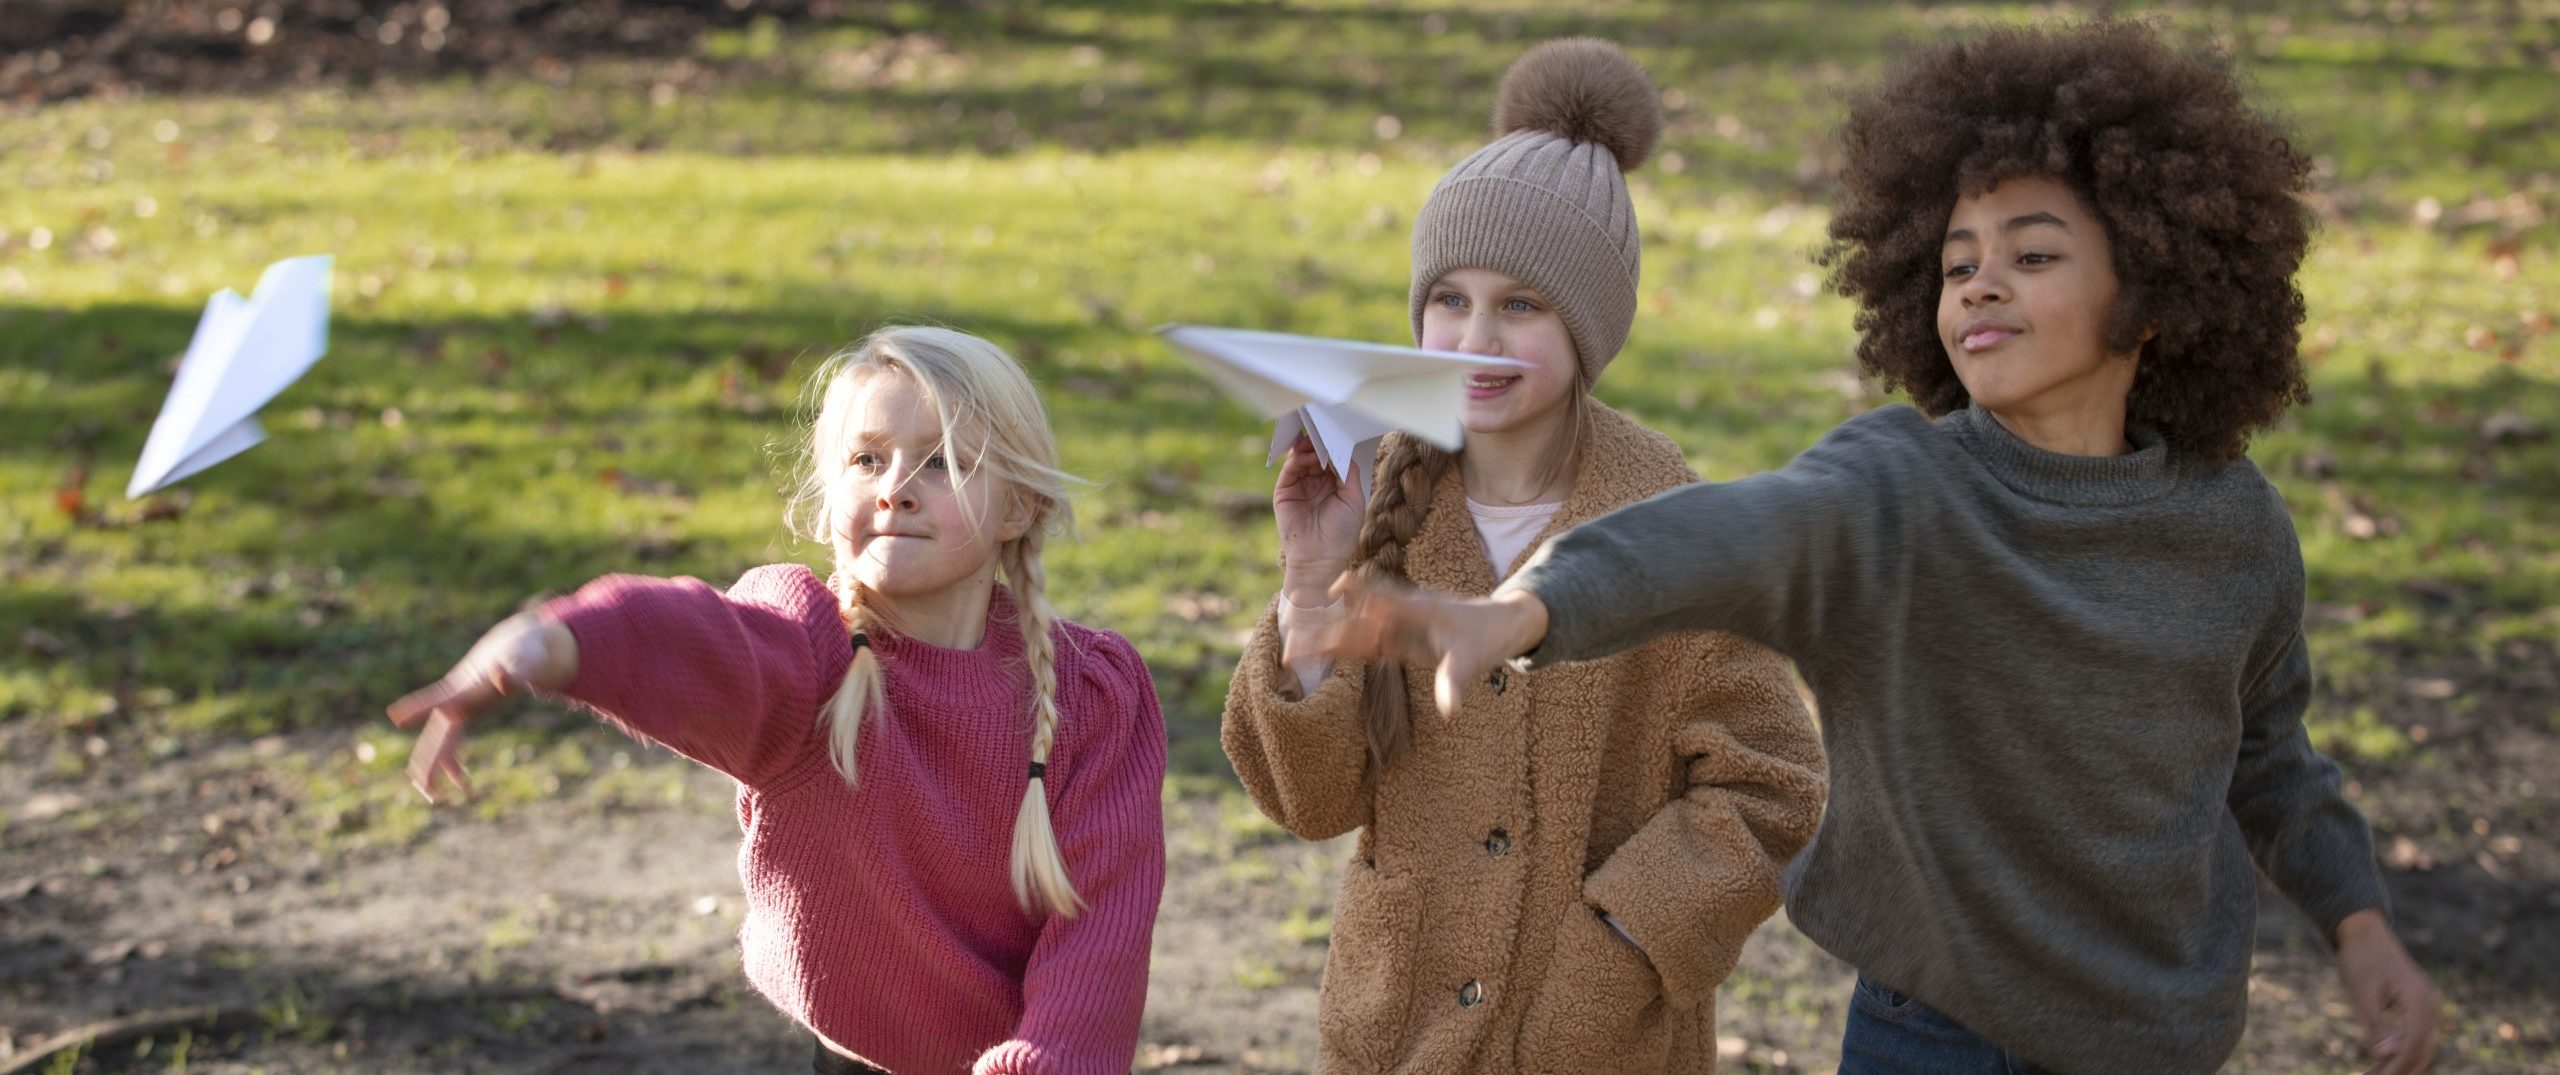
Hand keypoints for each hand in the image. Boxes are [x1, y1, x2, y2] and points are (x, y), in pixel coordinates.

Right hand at [385, 611, 577, 803]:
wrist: (517, 646)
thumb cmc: (522, 652)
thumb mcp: (524, 660)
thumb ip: (515, 671)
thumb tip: (503, 677)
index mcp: (466, 685)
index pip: (440, 700)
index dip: (419, 706)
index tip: (396, 716)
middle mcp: (455, 700)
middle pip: (436, 732)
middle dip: (429, 759)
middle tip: (421, 785)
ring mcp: (458, 709)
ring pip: (438, 742)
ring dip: (433, 767)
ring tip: (430, 795)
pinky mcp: (466, 715)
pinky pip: (452, 743)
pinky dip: (453, 763)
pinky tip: (461, 783)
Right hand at [1273, 435, 1364, 604]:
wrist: (1318, 559)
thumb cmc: (1341, 534)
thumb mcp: (1354, 501)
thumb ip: (1349, 474)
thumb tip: (1342, 451)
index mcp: (1335, 486)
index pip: (1335, 459)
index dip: (1337, 446)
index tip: (1340, 431)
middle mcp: (1317, 483)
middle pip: (1318, 455)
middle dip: (1322, 442)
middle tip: (1325, 428)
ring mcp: (1300, 486)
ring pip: (1303, 458)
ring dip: (1310, 446)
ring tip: (1316, 438)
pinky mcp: (1285, 490)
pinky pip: (1290, 468)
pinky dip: (1297, 456)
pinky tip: (1306, 450)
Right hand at [1316, 574, 1546, 716]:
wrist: (1502, 625)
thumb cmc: (1488, 634)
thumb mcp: (1472, 659)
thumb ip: (1456, 682)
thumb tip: (1449, 710)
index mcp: (1417, 607)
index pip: (1379, 595)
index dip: (1356, 591)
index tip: (1330, 590)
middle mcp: (1402, 613)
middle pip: (1356, 619)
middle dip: (1326, 630)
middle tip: (1294, 646)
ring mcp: (1399, 626)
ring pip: (1357, 632)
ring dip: (1329, 641)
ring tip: (1295, 654)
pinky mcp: (1401, 640)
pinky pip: (1369, 644)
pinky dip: (1346, 649)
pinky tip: (1324, 655)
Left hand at [2334, 909, 2440, 1074]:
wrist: (2365, 932)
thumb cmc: (2360, 959)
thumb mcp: (2361, 992)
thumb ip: (2375, 1024)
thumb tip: (2387, 1056)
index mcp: (2419, 999)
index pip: (2414, 1043)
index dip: (2397, 1066)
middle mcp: (2430, 1003)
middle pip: (2421, 1048)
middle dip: (2399, 1069)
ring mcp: (2428, 1005)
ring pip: (2420, 1045)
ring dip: (2400, 1064)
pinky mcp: (2420, 1007)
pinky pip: (2415, 1036)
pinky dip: (2401, 1052)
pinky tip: (2381, 1064)